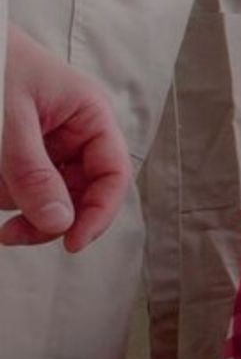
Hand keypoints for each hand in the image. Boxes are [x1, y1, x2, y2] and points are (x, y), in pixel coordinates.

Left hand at [0, 28, 130, 251]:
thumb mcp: (11, 122)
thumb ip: (34, 173)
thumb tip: (60, 223)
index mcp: (91, 116)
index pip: (113, 174)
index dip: (99, 212)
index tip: (72, 242)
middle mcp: (78, 132)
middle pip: (83, 192)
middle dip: (51, 215)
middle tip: (13, 234)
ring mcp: (52, 144)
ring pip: (51, 195)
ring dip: (21, 204)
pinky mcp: (26, 152)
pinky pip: (25, 186)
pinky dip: (8, 192)